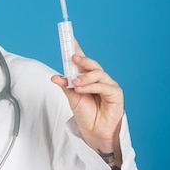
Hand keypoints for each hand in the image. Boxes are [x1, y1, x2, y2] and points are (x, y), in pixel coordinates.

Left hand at [51, 40, 123, 166]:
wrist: (94, 132)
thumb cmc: (85, 113)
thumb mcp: (72, 97)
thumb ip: (65, 85)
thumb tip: (55, 76)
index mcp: (87, 77)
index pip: (82, 60)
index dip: (76, 48)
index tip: (69, 38)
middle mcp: (99, 78)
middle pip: (92, 64)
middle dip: (82, 60)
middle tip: (72, 58)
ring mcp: (108, 84)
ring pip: (98, 74)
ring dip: (85, 77)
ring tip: (75, 83)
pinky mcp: (115, 94)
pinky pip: (103, 86)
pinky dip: (91, 87)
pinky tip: (82, 89)